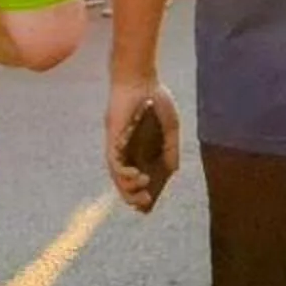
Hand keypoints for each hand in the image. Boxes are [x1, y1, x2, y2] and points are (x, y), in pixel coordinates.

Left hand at [105, 77, 178, 212]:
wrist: (141, 81)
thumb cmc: (156, 100)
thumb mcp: (171, 127)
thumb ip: (171, 148)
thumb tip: (173, 171)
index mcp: (140, 149)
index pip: (138, 176)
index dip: (141, 192)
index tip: (150, 204)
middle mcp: (126, 151)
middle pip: (124, 181)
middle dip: (133, 196)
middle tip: (145, 204)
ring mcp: (118, 146)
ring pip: (117, 176)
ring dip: (127, 187)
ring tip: (143, 190)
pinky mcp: (112, 140)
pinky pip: (113, 162)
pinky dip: (123, 172)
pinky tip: (136, 175)